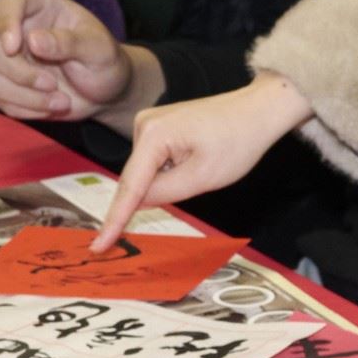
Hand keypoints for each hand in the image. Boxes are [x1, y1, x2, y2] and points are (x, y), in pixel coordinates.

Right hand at [0, 0, 156, 126]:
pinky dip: (27, 109)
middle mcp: (16, 27)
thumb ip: (69, 42)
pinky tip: (52, 106)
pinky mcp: (6, 85)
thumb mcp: (98, 48)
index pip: (7, 2)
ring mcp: (6, 58)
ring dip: (24, 96)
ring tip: (60, 101)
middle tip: (51, 84)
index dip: (5, 23)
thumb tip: (33, 41)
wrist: (106, 92)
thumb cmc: (105, 60)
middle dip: (16, 71)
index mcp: (39, 5)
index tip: (15, 47)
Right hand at [95, 71, 310, 246]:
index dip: (114, 220)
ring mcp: (150, 123)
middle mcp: (144, 124)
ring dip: (171, 179)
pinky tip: (198, 157)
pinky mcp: (159, 126)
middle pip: (139, 178)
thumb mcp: (202, 178)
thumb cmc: (238, 140)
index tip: (98, 247)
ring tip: (206, 161)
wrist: (258, 110)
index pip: (129, 187)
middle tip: (200, 176)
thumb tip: (135, 203)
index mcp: (153, 134)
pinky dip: (172, 170)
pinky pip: (156, 161)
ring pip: (148, 172)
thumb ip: (163, 194)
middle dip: (161, 191)